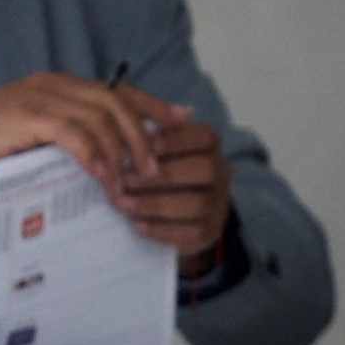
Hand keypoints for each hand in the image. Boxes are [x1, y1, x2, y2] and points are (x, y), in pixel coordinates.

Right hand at [0, 70, 166, 202]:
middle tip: (158, 167)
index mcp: (59, 88)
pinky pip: (73, 133)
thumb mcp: (31, 143)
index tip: (182, 120)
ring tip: (134, 180)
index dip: (152, 105)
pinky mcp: (26, 117)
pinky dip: (94, 155)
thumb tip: (105, 171)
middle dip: (143, 134)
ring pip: (99, 118)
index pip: (117, 91)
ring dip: (121, 151)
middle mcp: (54, 87)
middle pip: (115, 102)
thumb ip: (64, 145)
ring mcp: (40, 98)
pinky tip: (104, 177)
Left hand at [101, 87, 236, 266]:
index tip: (142, 146)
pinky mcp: (209, 231)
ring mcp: (218, 204)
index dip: (173, 141)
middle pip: (204, 169)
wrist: (183, 213)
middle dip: (162, 174)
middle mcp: (221, 172)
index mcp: (209, 146)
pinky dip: (160, 229)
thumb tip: (143, 112)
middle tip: (125, 179)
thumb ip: (146, 127)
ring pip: (196, 203)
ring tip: (123, 202)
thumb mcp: (155, 145)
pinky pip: (190, 232)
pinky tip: (135, 224)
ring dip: (156, 203)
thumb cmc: (162, 168)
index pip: (202, 137)